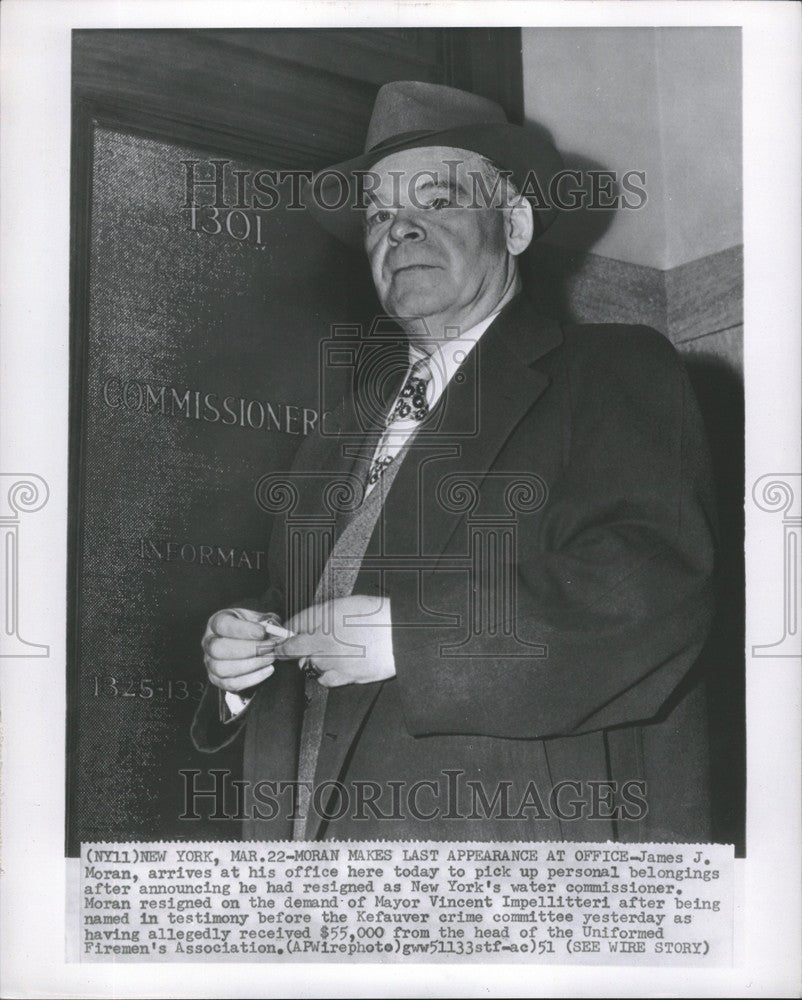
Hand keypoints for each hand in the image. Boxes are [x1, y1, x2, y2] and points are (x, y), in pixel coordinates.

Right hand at [201, 608, 280, 692]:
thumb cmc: (252, 629)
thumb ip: (265, 621)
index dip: (243, 629)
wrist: (247, 644)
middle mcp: (209, 642)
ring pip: (222, 668)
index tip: (262, 632)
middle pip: (218, 648)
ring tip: (271, 658)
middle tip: (270, 647)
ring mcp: (210, 662)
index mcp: (216, 622)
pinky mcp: (216, 679)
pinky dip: (251, 679)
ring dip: (251, 664)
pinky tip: (268, 670)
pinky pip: (230, 684)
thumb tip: (273, 628)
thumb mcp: (257, 619)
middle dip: (248, 649)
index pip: (222, 624)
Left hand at [274, 595, 394, 687]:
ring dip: (315, 660)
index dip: (284, 633)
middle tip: (294, 648)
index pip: (292, 628)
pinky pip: (327, 679)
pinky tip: (339, 666)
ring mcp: (335, 662)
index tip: (282, 637)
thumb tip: (302, 625)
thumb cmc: (379, 615)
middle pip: (294, 650)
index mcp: (324, 619)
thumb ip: (321, 614)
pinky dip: (328, 675)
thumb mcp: (346, 603)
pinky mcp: (347, 677)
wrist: (403, 634)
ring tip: (334, 651)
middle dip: (291, 649)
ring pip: (311, 664)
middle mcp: (325, 641)